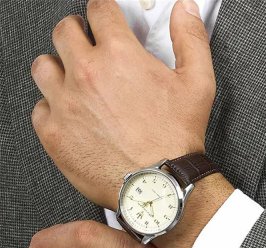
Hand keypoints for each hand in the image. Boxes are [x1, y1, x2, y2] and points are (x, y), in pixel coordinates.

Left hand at [31, 0, 215, 210]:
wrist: (159, 185)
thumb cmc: (176, 140)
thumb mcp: (198, 84)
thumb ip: (191, 39)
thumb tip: (186, 11)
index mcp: (119, 56)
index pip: (99, 10)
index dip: (103, 9)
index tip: (104, 17)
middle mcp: (86, 75)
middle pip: (64, 31)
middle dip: (78, 32)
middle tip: (88, 46)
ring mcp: (66, 105)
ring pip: (44, 66)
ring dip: (59, 67)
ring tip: (75, 80)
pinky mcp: (55, 134)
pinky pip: (39, 108)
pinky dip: (52, 107)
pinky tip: (70, 114)